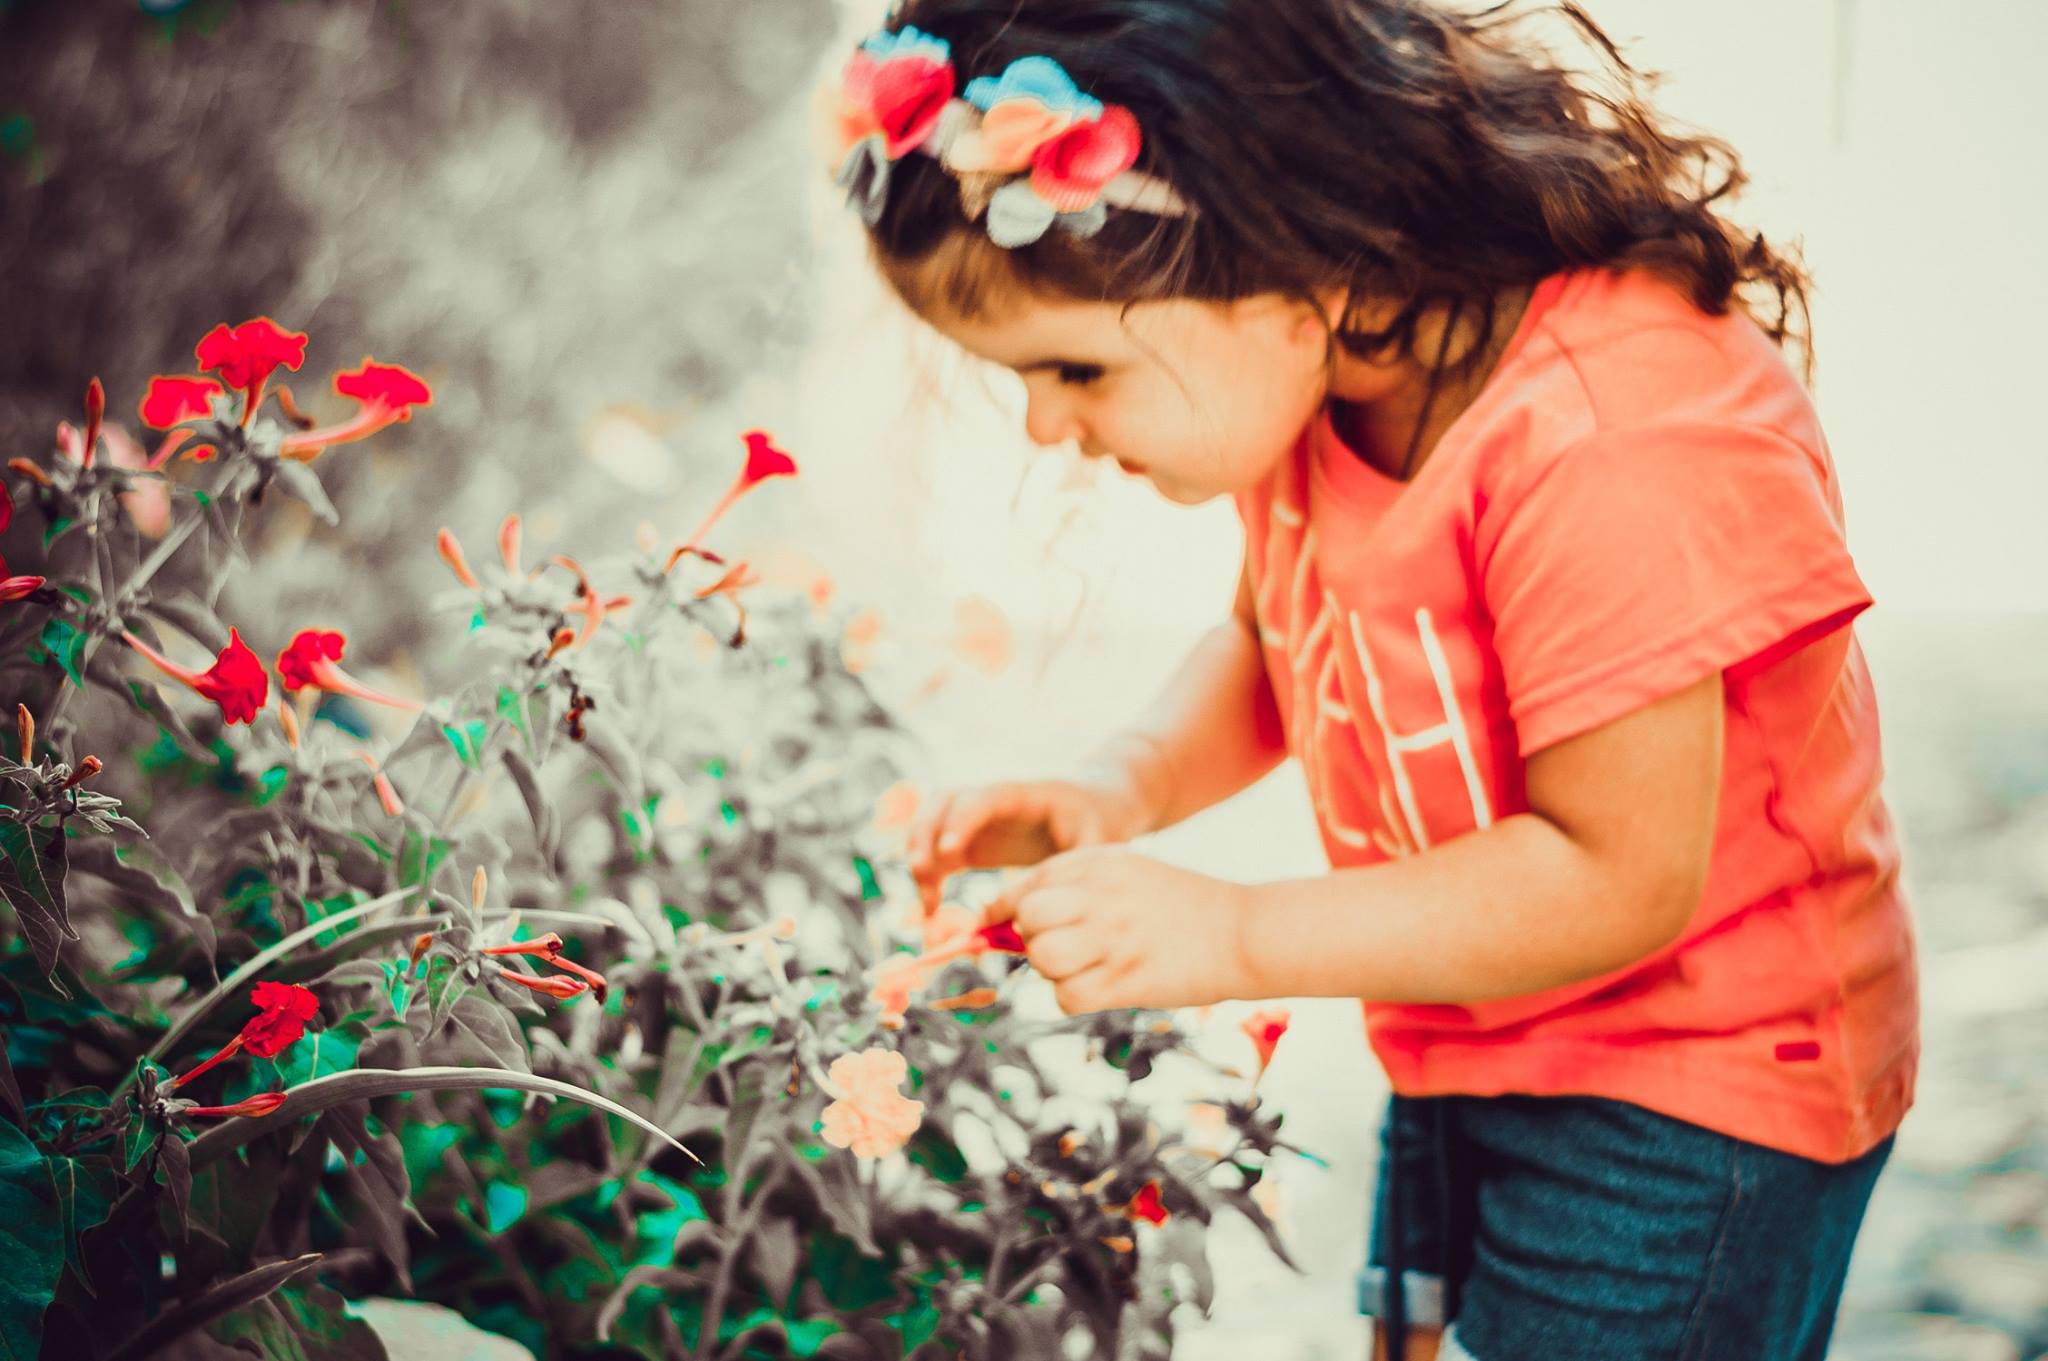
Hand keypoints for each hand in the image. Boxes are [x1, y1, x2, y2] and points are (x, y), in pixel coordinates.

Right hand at [908, 773, 1153, 910]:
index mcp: (1023, 794)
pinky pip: (935, 853)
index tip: (952, 851)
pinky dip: (927, 878)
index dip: (962, 820)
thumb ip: (1080, 867)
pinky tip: (932, 911)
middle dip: (925, 832)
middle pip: (943, 801)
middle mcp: (990, 801)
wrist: (1095, 810)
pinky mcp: (969, 842)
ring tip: (927, 904)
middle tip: (921, 871)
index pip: (983, 796)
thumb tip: (1063, 903)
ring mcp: (975, 819)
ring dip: (918, 857)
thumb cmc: (1098, 822)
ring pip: (929, 824)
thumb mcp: (1098, 841)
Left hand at [984, 847, 1251, 1014]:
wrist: (1246, 931)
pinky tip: (1098, 988)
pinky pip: (1066, 996)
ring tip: (1082, 967)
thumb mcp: (1130, 873)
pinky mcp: (1127, 980)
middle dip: (1032, 937)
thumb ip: (1078, 885)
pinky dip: (1072, 998)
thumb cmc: (1183, 905)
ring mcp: (1115, 937)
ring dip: (1052, 969)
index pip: (1029, 881)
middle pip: (1029, 917)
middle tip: (1061, 947)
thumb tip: (1013, 914)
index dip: (1004, 905)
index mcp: (1101, 862)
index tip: (994, 921)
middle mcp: (1103, 895)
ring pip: (1043, 956)